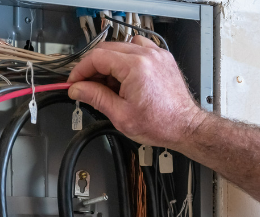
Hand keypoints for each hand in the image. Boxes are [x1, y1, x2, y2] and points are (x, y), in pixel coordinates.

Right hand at [67, 36, 208, 147]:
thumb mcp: (121, 115)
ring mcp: (156, 54)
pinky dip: (127, 60)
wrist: (185, 126)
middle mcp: (147, 55)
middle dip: (93, 68)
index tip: (74, 82)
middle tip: (86, 86)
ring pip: (121, 47)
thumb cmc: (160, 124)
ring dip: (110, 63)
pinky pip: (138, 49)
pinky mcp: (162, 57)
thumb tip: (77, 89)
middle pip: (107, 50)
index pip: (97, 58)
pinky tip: (126, 77)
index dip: (81, 70)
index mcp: (135, 67)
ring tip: (109, 85)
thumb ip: (96, 98)